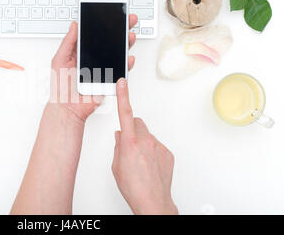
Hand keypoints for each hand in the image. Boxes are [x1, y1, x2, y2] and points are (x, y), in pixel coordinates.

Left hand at [49, 15, 138, 122]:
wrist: (67, 109)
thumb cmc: (61, 87)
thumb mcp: (59, 60)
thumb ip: (67, 43)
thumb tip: (74, 25)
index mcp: (82, 52)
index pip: (95, 34)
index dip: (104, 24)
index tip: (112, 14)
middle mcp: (94, 58)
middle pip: (110, 41)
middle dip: (121, 30)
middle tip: (128, 20)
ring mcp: (103, 69)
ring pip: (118, 53)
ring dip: (126, 44)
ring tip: (129, 36)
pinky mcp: (109, 80)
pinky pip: (120, 70)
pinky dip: (127, 64)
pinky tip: (128, 57)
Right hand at [112, 78, 177, 214]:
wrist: (152, 201)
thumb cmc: (133, 186)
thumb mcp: (116, 165)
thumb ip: (118, 147)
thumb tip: (120, 137)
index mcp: (129, 143)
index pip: (124, 113)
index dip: (123, 95)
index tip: (122, 83)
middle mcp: (146, 141)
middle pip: (137, 123)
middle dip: (132, 129)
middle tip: (128, 145)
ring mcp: (158, 146)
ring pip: (147, 135)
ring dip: (142, 142)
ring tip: (140, 161)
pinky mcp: (167, 153)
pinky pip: (157, 145)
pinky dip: (152, 151)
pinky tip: (149, 165)